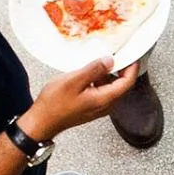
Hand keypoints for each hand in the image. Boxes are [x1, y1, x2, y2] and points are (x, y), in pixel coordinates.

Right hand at [24, 59, 138, 138]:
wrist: (41, 121)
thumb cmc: (54, 105)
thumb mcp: (74, 81)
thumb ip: (94, 69)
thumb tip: (110, 61)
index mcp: (104, 100)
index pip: (127, 82)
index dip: (132, 67)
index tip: (132, 54)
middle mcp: (105, 106)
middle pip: (121, 85)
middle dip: (121, 69)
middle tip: (116, 53)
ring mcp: (98, 107)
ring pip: (110, 87)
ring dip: (107, 74)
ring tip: (97, 61)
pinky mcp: (91, 107)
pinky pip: (101, 91)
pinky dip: (99, 80)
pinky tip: (88, 73)